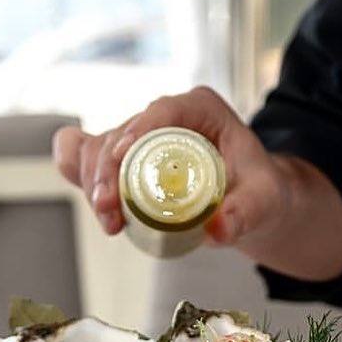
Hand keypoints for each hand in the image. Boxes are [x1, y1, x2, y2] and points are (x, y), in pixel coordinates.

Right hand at [52, 85, 288, 246]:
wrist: (250, 199)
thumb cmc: (260, 191)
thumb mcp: (262, 202)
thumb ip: (243, 214)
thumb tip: (217, 232)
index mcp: (202, 109)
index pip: (165, 110)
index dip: (137, 129)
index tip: (121, 157)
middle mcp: (168, 116)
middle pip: (123, 133)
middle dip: (107, 171)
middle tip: (109, 212)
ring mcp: (142, 135)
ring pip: (101, 148)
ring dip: (94, 182)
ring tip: (109, 222)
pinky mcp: (126, 156)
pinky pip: (90, 154)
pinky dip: (80, 172)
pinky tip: (87, 197)